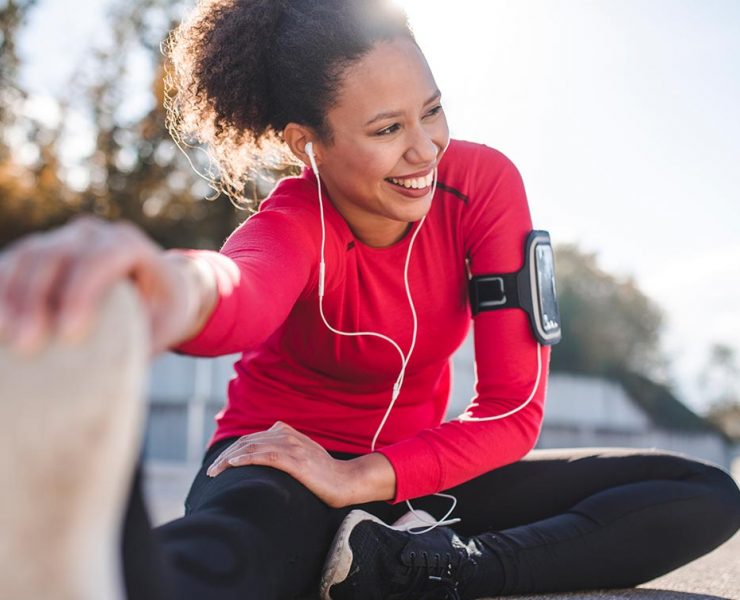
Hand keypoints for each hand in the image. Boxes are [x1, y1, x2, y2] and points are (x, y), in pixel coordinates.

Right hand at [0, 216, 211, 355]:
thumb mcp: (166, 325)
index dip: (81, 293)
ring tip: (6, 337)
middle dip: (36, 298)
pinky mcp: (40, 251)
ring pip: (27, 255)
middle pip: (56, 255)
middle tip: (27, 345)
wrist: (157, 284)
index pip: (100, 260)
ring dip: (10, 295)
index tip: (70, 334)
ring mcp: (62, 238)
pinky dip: (1, 290)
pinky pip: (11, 263)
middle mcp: (93, 234)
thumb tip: (117, 377)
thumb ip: (145, 341)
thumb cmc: (164, 309)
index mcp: (129, 245)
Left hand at [206, 422, 395, 507]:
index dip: (232, 450)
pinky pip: (266, 456)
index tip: (218, 465)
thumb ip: (283, 451)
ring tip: (214, 471)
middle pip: (247, 441)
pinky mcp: (296, 461)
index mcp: (287, 432)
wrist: (346, 481)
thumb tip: (261, 460)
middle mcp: (287, 435)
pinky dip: (246, 458)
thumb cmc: (323, 474)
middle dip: (225, 455)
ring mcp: (292, 447)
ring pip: (252, 447)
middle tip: (211, 472)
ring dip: (229, 459)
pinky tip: (233, 464)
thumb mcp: (301, 456)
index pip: (251, 438)